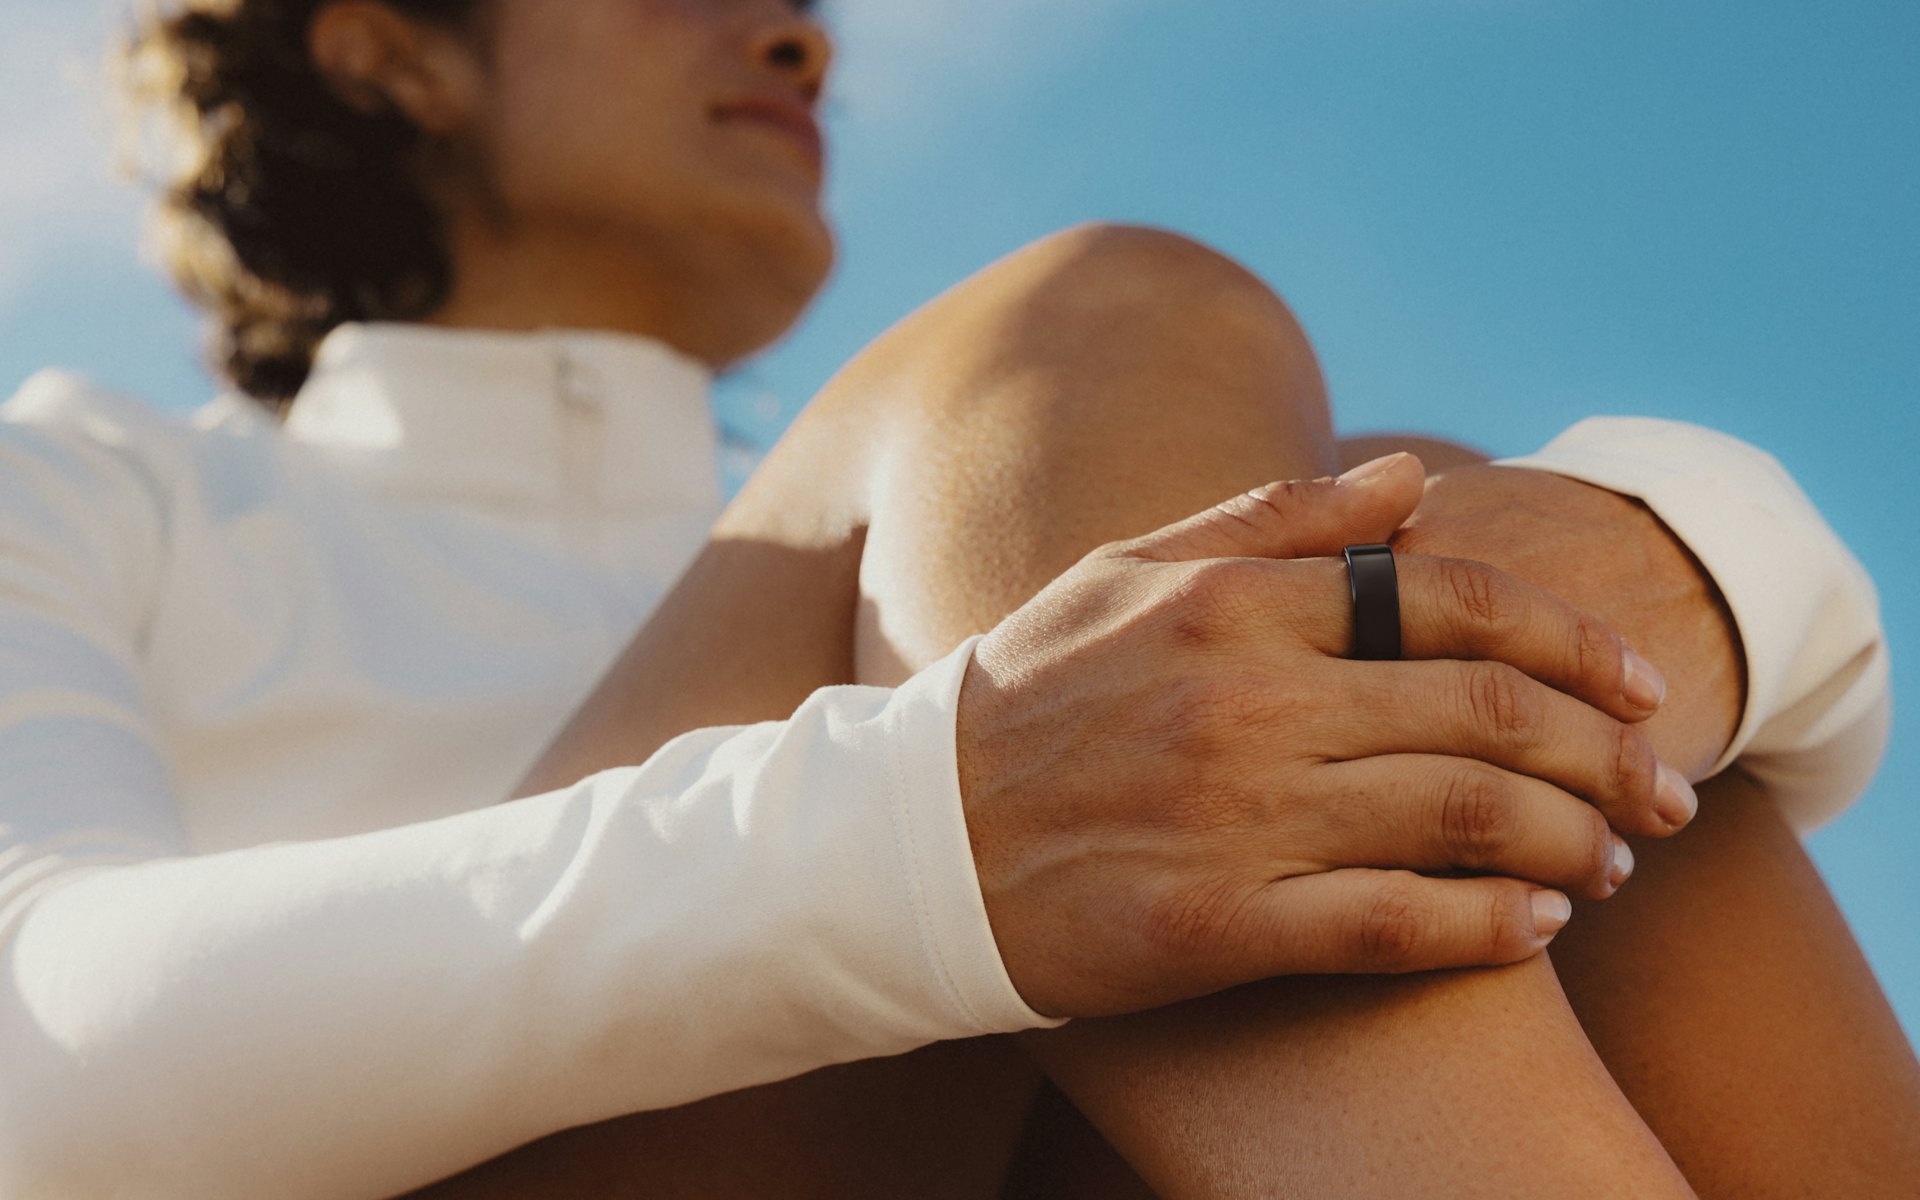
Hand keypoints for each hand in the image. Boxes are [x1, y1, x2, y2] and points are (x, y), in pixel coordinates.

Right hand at [957, 453, 1692, 1018]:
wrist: (911, 843)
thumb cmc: (1030, 696)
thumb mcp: (1126, 574)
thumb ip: (1275, 521)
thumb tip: (1412, 484)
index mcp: (1231, 604)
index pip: (1450, 599)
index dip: (1569, 640)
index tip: (1635, 685)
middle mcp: (1245, 703)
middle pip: (1483, 713)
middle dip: (1602, 754)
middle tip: (1661, 792)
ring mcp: (1234, 817)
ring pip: (1460, 819)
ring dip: (1567, 841)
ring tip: (1611, 863)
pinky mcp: (1218, 927)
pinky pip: (1392, 927)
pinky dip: (1485, 929)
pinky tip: (1532, 928)